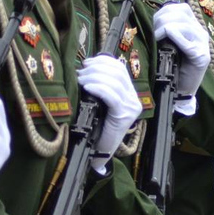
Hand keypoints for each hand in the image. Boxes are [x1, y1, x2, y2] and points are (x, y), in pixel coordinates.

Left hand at [78, 55, 142, 172]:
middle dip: (96, 69)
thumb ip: (100, 87)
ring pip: (114, 82)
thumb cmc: (95, 127)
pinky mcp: (123, 116)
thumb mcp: (99, 102)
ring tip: (80, 80)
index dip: (103, 61)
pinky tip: (87, 87)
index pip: (120, 68)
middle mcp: (133, 98)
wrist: (98, 152)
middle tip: (80, 73)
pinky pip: (112, 97)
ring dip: (94, 77)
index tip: (86, 62)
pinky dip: (98, 88)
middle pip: (117, 73)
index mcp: (129, 93)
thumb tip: (84, 68)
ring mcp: (130, 107)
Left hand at [154, 3, 209, 107]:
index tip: (156, 24)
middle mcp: (200, 32)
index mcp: (194, 27)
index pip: (182, 8)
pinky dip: (173, 35)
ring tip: (159, 38)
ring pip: (182, 24)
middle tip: (156, 33)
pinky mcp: (201, 56)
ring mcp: (202, 44)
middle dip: (163, 19)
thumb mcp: (171, 43)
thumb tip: (158, 18)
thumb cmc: (176, 66)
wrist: (184, 89)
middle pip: (181, 13)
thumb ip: (169, 29)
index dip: (165, 12)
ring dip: (165, 27)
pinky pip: (185, 39)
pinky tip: (165, 39)